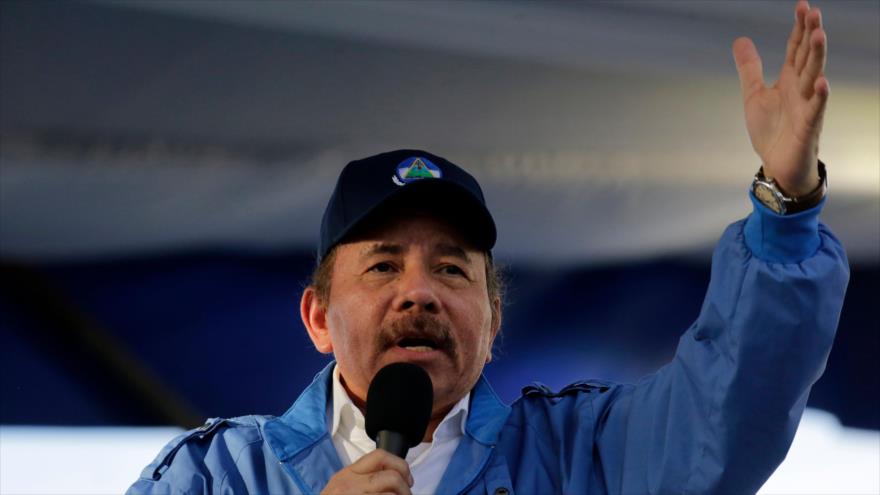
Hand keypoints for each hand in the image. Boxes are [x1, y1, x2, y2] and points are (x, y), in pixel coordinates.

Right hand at [321, 449, 413, 494]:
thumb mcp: (341, 488)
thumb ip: (361, 479)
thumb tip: (394, 478)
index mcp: (347, 474)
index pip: (380, 456)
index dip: (400, 465)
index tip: (407, 479)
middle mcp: (350, 485)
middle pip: (392, 477)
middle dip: (406, 489)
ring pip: (392, 494)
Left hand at [733, 0, 827, 196]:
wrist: (778, 165)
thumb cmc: (771, 130)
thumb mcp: (753, 95)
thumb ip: (749, 68)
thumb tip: (741, 40)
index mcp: (788, 80)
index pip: (796, 49)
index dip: (798, 28)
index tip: (803, 6)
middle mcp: (800, 89)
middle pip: (807, 57)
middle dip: (810, 35)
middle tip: (814, 12)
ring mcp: (806, 106)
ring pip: (814, 77)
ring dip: (817, 57)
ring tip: (818, 35)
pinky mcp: (808, 127)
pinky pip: (815, 110)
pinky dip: (819, 96)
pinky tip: (822, 82)